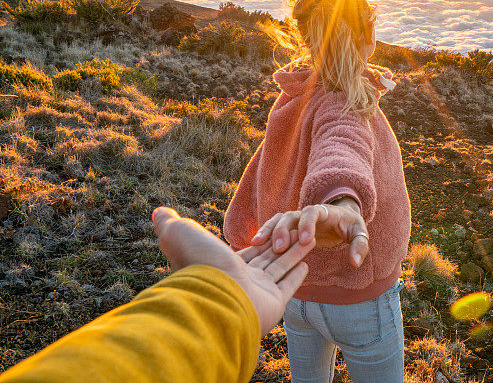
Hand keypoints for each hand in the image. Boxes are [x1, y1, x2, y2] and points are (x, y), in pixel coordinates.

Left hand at [152, 207, 313, 334]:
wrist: (218, 299)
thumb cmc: (199, 264)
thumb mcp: (179, 234)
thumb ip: (170, 223)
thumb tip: (157, 212)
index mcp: (223, 265)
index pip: (247, 251)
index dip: (261, 239)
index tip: (275, 228)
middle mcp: (240, 280)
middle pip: (267, 258)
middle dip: (282, 244)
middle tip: (299, 230)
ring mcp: (257, 293)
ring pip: (280, 267)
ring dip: (295, 252)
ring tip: (310, 238)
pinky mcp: (274, 303)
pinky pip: (288, 286)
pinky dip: (297, 274)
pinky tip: (307, 263)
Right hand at [250, 198, 368, 267]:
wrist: (342, 218)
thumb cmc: (350, 226)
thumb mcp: (359, 233)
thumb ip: (359, 246)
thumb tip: (355, 262)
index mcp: (324, 211)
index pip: (313, 213)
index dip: (308, 224)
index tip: (306, 241)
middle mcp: (306, 212)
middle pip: (291, 216)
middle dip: (284, 231)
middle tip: (279, 249)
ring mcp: (296, 218)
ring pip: (278, 220)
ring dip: (269, 231)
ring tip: (258, 244)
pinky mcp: (288, 226)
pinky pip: (273, 227)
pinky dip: (264, 232)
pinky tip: (253, 246)